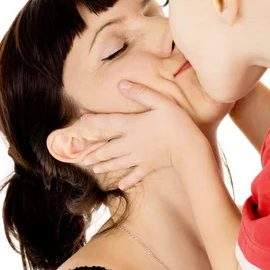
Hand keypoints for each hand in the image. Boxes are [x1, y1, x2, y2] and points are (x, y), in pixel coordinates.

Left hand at [78, 80, 206, 189]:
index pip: (107, 123)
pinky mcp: (148, 167)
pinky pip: (135, 175)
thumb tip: (121, 84)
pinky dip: (127, 181)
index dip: (93, 122)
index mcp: (132, 125)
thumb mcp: (160, 102)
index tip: (81, 123)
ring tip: (94, 169)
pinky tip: (121, 185)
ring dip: (104, 166)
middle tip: (83, 158)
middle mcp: (131, 143)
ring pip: (117, 163)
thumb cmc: (177, 122)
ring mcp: (139, 157)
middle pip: (108, 149)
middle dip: (94, 153)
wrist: (188, 148)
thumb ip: (140, 92)